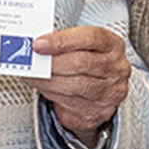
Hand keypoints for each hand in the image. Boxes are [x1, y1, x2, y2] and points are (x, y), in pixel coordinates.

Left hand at [26, 26, 130, 142]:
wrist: (99, 94)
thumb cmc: (88, 64)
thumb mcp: (82, 48)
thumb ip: (64, 44)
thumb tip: (37, 45)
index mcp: (113, 45)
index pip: (90, 38)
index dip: (62, 40)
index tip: (39, 43)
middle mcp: (116, 68)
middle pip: (81, 62)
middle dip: (52, 62)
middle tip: (33, 61)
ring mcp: (110, 91)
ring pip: (74, 85)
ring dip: (47, 80)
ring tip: (32, 75)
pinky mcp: (99, 110)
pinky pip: (70, 102)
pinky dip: (51, 94)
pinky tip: (42, 87)